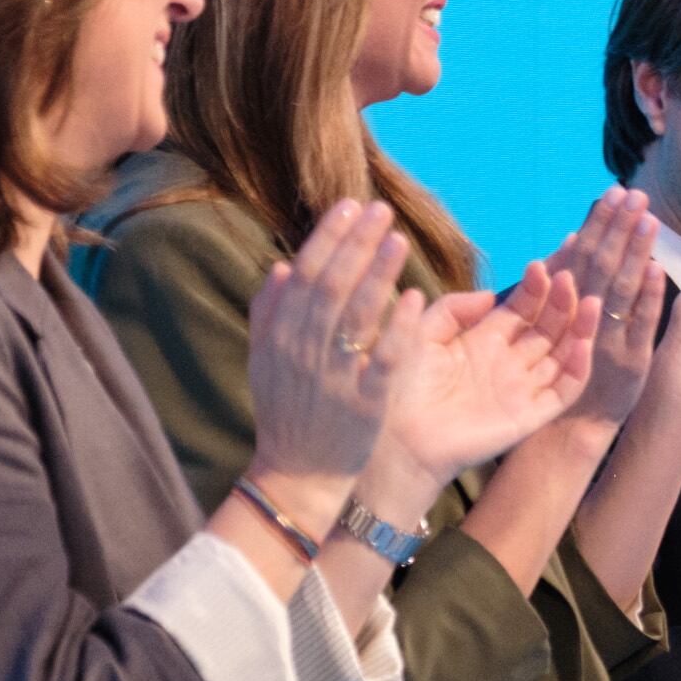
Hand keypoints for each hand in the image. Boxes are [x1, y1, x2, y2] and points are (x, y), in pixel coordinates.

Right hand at [246, 200, 407, 489]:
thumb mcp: (265, 362)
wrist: (296, 474)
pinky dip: (398, 330)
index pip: (305, 274)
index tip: (351, 206)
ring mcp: (334, 378)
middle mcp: (305, 351)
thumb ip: (269, 313)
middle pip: (332, 286)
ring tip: (400, 240)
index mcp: (281, 336)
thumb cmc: (286, 412)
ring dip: (379, 274)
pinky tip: (415, 300)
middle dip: (357, 244)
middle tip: (381, 210)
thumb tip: (282, 266)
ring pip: (357, 318)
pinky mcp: (364, 405)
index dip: (328, 238)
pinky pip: (384, 361)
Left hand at [379, 262, 594, 484]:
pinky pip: (563, 392)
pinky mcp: (529, 417)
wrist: (397, 437)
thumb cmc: (401, 385)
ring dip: (579, 328)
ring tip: (591, 301)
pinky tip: (582, 344)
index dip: (536, 287)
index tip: (544, 265)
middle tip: (570, 277)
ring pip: (563, 355)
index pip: (522, 308)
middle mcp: (509, 363)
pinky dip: (578, 370)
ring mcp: (522, 389)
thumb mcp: (423, 333)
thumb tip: (490, 294)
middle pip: (548, 327)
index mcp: (484, 340)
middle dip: (561, 302)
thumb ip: (453, 309)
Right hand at [546, 188, 667, 429]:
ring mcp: (606, 339)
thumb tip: (571, 236)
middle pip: (599, 265)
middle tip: (634, 194)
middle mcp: (580, 318)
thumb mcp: (557, 323)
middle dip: (617, 227)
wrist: (569, 428)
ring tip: (647, 217)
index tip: (612, 191)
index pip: (580, 254)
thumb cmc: (563, 370)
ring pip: (619, 289)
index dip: (597, 222)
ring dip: (633, 251)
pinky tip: (656, 268)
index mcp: (562, 304)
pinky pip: (640, 325)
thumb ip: (565, 281)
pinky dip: (647, 296)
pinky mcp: (631, 362)